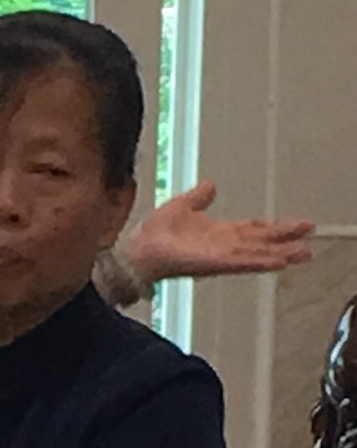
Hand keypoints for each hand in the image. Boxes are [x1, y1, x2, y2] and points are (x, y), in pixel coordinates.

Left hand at [125, 182, 314, 283]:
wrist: (137, 249)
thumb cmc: (154, 233)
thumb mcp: (182, 205)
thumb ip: (199, 197)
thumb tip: (211, 184)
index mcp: (218, 233)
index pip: (253, 229)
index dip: (274, 227)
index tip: (296, 225)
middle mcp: (223, 246)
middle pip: (261, 242)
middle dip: (286, 240)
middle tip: (310, 240)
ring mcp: (220, 256)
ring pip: (258, 253)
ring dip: (281, 253)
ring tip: (304, 253)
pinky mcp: (213, 263)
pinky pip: (242, 262)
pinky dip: (261, 261)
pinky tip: (278, 261)